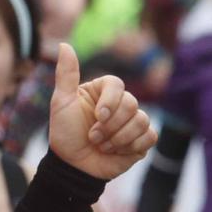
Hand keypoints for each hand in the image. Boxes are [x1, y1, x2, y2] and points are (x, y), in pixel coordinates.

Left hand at [46, 42, 155, 179]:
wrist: (73, 166)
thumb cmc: (65, 134)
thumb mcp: (61, 103)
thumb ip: (66, 74)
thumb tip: (65, 45)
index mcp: (102, 92)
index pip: (117, 84)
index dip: (110, 101)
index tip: (98, 115)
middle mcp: (119, 104)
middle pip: (131, 103)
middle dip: (110, 125)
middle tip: (93, 137)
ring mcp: (132, 122)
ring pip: (142, 120)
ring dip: (118, 138)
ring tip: (102, 145)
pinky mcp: (141, 140)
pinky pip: (150, 136)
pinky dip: (132, 146)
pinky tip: (117, 152)